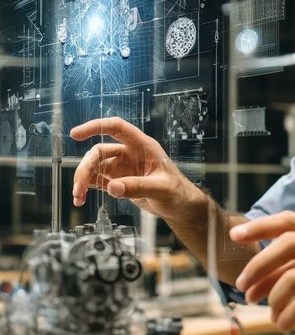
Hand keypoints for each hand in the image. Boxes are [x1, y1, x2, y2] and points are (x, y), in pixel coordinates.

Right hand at [70, 118, 201, 222]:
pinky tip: (80, 199)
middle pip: (99, 152)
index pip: (117, 128)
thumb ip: (138, 187)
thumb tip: (112, 187)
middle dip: (85, 168)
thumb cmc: (177, 192)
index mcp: (143, 146)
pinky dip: (86, 187)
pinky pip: (96, 180)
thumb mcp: (161, 189)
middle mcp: (130, 153)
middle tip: (78, 188)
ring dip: (83, 179)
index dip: (97, 127)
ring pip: (94, 166)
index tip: (76, 134)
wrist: (179, 206)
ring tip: (78, 197)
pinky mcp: (118, 180)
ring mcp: (122, 167)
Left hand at [230, 211, 294, 334]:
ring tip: (270, 313)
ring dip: (272, 300)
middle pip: (288, 245)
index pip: (289, 221)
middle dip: (258, 266)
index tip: (234, 237)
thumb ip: (292, 263)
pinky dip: (286, 317)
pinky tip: (283, 324)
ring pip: (293, 279)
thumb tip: (250, 278)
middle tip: (244, 288)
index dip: (260, 227)